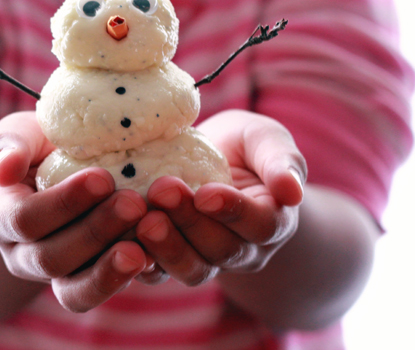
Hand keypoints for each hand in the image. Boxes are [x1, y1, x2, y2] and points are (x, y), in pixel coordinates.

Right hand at [0, 111, 148, 311]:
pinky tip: (152, 257)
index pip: (25, 219)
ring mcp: (54, 275)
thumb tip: (5, 170)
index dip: (64, 203)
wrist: (58, 171)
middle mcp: (22, 255)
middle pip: (51, 258)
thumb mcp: (21, 133)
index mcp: (1, 218)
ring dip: (109, 269)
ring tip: (142, 249)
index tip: (103, 178)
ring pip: (74, 289)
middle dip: (95, 232)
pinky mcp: (87, 282)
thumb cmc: (39, 146)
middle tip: (135, 204)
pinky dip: (126, 279)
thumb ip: (9, 145)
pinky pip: (102, 291)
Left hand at [135, 109, 305, 285]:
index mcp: (271, 221)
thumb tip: (292, 191)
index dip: (233, 212)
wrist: (213, 162)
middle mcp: (243, 250)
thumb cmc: (245, 148)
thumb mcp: (266, 141)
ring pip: (191, 268)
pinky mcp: (171, 262)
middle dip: (190, 222)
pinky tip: (122, 238)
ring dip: (166, 246)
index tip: (206, 193)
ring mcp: (207, 260)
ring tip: (143, 219)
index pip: (260, 225)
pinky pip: (158, 273)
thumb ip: (281, 162)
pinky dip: (141, 261)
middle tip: (162, 192)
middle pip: (221, 249)